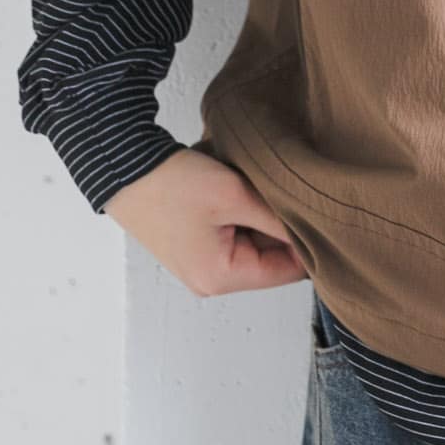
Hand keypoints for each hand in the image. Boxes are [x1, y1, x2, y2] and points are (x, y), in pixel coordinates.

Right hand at [102, 146, 310, 296]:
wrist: (123, 164)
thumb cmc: (173, 183)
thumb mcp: (235, 196)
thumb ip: (279, 219)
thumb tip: (316, 230)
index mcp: (219, 278)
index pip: (288, 271)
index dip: (310, 242)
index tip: (322, 213)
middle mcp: (209, 280)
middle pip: (270, 259)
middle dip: (282, 228)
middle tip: (291, 194)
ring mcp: (199, 264)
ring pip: (254, 244)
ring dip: (261, 219)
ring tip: (260, 190)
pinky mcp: (193, 245)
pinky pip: (234, 235)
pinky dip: (243, 215)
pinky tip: (242, 192)